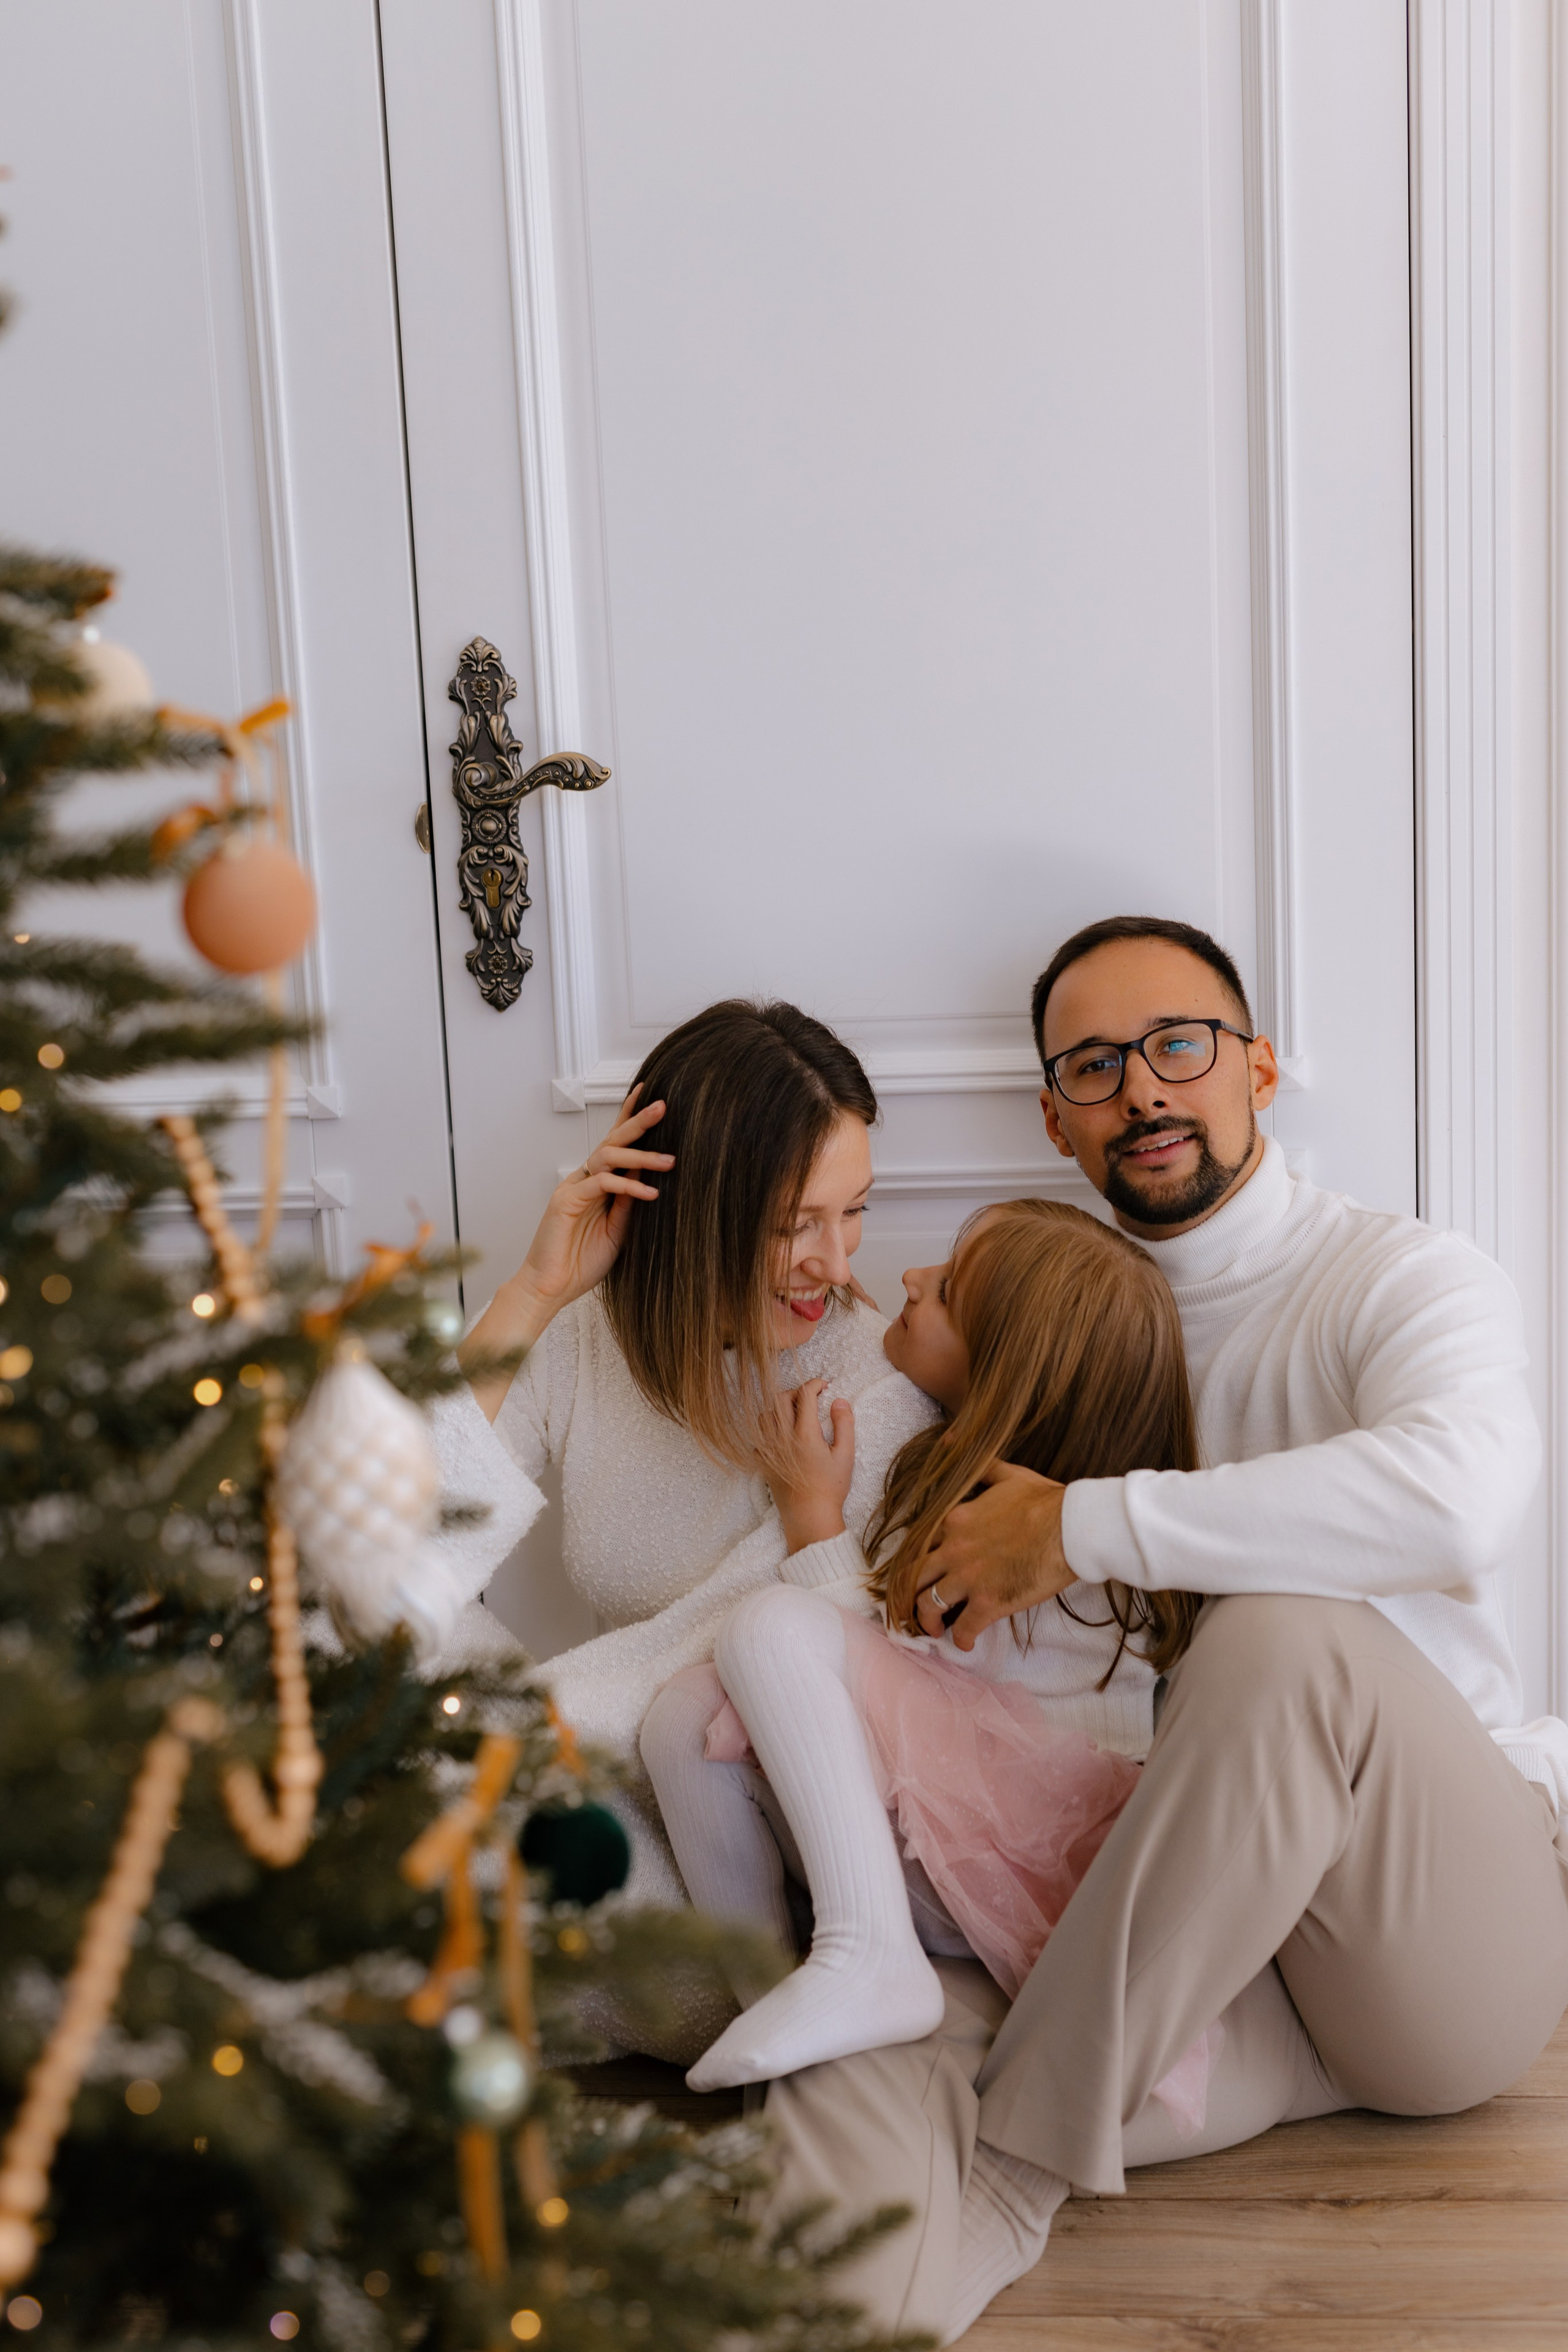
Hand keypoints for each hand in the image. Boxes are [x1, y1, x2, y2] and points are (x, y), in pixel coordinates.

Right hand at [460, 1089, 672, 1419]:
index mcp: (596, 1184)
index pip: (616, 1146)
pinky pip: (601, 1183)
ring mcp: (573, 1187)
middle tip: (663, 1106)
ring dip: (640, 1155)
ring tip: (669, 1160)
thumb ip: (629, 1204)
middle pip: (612, 1141)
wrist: (552, 1288)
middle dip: (638, 1121)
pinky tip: (649, 1192)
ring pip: (607, 1156)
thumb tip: (649, 1178)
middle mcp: (584, 1179)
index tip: (653, 1102)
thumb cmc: (581, 1262)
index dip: (631, 1121)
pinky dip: (627, 1186)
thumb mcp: (618, 1231)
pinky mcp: (566, 1200)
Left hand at [765, 1378, 855, 1553]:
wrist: (809, 1517)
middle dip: (796, 1392)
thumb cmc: (830, 1488)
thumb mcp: (845, 1455)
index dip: (815, 1384)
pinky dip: (768, 1430)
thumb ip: (844, 1424)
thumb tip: (839, 1400)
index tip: (824, 1385)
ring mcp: (769, 1449)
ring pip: (765, 1415)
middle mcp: (783, 1437)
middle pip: (780, 1399)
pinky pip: (758, 1437)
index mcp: (805, 1433)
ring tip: (794, 1415)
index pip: (804, 1394)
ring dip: (779, 1409)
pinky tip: (782, 1437)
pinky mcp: (762, 1462)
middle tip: (810, 1398)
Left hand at [913, 1460, 1072, 1649]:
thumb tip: (950, 1440)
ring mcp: (969, 1578)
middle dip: (910, 1595)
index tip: (923, 1573)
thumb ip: (978, 1465)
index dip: (918, 1561)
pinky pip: (964, 1628)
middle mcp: (953, 1549)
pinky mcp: (989, 1602)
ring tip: (935, 1629)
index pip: (921, 1544)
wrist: (1070, 1527)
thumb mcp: (1006, 1474)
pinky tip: (966, 1643)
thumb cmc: (1044, 1501)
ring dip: (928, 1621)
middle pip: (914, 1577)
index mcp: (955, 1520)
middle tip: (916, 1607)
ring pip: (930, 1605)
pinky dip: (961, 1639)